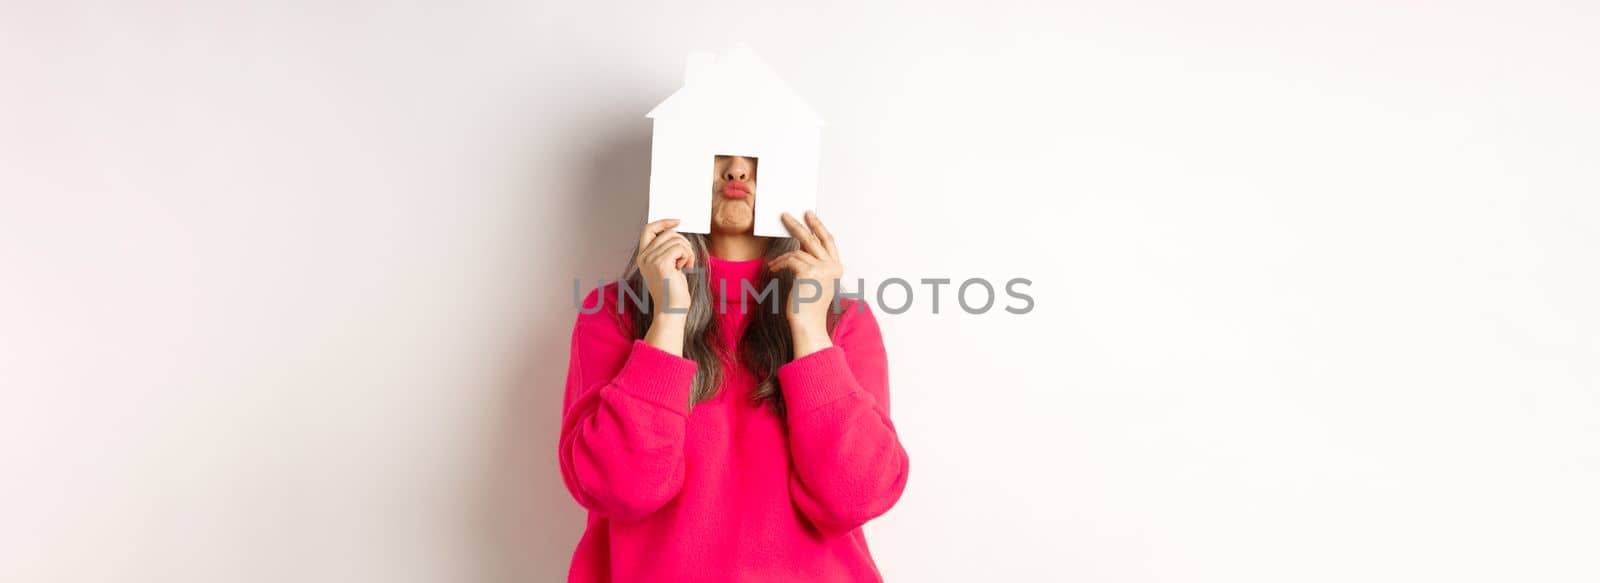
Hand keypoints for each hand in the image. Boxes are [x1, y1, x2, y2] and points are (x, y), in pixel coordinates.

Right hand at [635, 219, 695, 315]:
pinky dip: (688, 255)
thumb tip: (675, 231)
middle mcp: (644, 257)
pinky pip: (680, 247)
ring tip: (686, 265)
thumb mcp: (668, 266)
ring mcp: (651, 260)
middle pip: (667, 233)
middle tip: (686, 257)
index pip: (648, 229)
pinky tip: (686, 268)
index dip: (663, 222)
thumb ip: (666, 250)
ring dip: (687, 251)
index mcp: (643, 257)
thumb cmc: (673, 290)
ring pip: (676, 239)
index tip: (677, 222)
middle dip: (683, 242)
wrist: (672, 310)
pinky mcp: (661, 264)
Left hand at [768, 211, 843, 356]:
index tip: (809, 216)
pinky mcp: (809, 273)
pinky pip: (790, 260)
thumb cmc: (808, 307)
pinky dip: (780, 264)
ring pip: (798, 252)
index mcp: (836, 269)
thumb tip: (800, 245)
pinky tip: (773, 269)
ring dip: (782, 258)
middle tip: (785, 215)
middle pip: (814, 239)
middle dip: (798, 225)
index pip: (828, 242)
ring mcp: (822, 269)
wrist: (808, 325)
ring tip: (773, 264)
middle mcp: (832, 267)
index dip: (818, 227)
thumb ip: (812, 264)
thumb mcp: (814, 282)